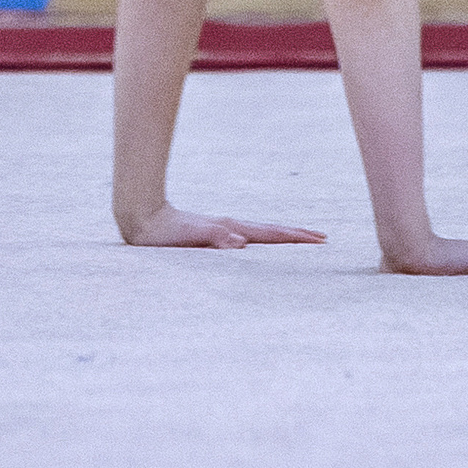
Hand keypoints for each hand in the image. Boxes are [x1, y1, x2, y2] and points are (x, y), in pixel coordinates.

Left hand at [117, 203, 325, 250]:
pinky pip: (250, 239)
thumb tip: (239, 243)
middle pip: (272, 231)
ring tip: (301, 240)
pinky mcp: (216, 235)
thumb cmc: (166, 234)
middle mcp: (233, 227)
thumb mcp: (190, 237)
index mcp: (232, 229)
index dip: (296, 238)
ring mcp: (226, 229)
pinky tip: (264, 247)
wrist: (144, 221)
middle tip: (322, 239)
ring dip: (283, 237)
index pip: (271, 234)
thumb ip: (215, 238)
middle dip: (298, 235)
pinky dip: (266, 241)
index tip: (320, 240)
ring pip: (262, 233)